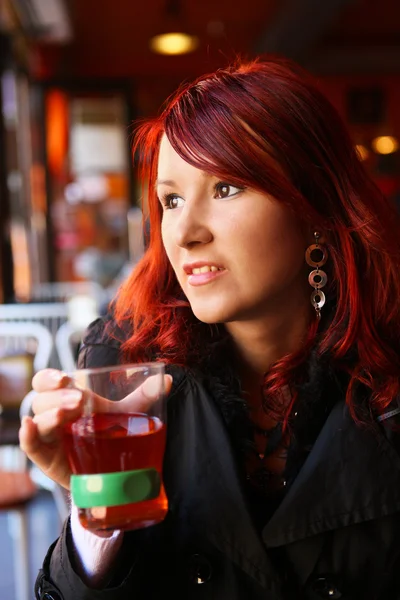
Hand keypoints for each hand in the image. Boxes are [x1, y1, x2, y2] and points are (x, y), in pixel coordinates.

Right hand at [19, 368, 172, 489]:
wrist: (109, 473)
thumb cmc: (111, 435)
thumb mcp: (126, 414)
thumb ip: (143, 396)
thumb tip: (167, 379)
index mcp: (67, 397)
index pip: (48, 381)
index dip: (51, 377)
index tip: (65, 378)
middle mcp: (52, 413)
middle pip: (42, 397)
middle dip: (57, 396)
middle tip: (79, 400)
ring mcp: (48, 435)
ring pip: (37, 419)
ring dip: (50, 414)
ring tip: (68, 414)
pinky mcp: (45, 457)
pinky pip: (29, 444)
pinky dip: (27, 435)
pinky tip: (30, 427)